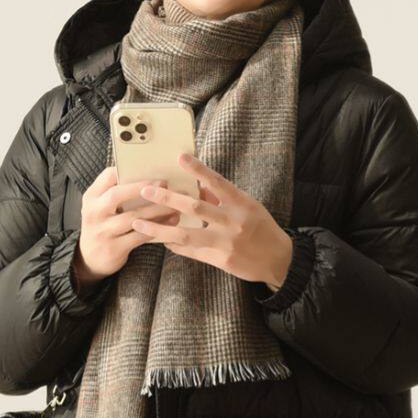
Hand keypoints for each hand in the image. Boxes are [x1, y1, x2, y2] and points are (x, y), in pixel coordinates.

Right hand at [73, 165, 181, 286]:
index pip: (107, 177)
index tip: (148, 167)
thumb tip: (146, 175)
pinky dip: (155, 229)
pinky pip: (138, 237)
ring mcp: (103, 232)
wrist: (90, 259)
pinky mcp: (113, 249)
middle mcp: (94, 213)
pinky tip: (170, 223)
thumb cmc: (102, 226)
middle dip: (141, 188)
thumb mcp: (100, 207)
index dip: (126, 170)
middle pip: (116, 196)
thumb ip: (114, 192)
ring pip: (132, 218)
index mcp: (91, 197)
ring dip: (155, 210)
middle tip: (163, 183)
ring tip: (173, 205)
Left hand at [130, 154, 293, 290]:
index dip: (198, 169)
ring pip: (187, 234)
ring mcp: (225, 242)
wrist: (278, 260)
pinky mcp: (221, 260)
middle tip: (145, 191)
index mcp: (241, 202)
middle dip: (167, 199)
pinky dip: (175, 245)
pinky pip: (192, 251)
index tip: (179, 157)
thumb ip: (223, 197)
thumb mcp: (247, 206)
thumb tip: (199, 185)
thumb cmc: (261, 228)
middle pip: (195, 207)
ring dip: (160, 228)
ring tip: (140, 223)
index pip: (216, 182)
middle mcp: (232, 221)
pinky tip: (160, 240)